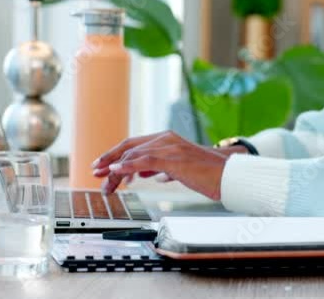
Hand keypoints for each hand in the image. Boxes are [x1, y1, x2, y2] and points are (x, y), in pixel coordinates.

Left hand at [91, 131, 233, 199]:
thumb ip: (163, 168)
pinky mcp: (174, 159)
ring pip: (134, 155)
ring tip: (106, 185)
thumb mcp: (180, 169)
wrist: (228, 174)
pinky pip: (145, 161)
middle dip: (109, 159)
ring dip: (115, 171)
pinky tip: (117, 172)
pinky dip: (128, 167)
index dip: (115, 154)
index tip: (103, 167)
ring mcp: (170, 148)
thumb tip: (149, 174)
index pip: (134, 144)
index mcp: (167, 139)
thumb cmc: (208, 173)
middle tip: (95, 172)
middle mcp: (166, 139)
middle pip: (129, 146)